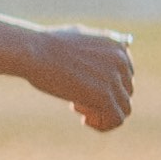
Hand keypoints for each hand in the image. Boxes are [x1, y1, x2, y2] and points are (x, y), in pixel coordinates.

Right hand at [12, 21, 137, 132]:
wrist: (34, 52)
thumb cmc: (48, 44)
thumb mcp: (82, 35)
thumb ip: (104, 42)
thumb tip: (126, 40)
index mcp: (117, 46)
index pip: (126, 75)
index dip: (104, 85)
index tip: (82, 86)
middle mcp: (121, 60)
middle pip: (125, 92)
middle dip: (103, 99)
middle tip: (77, 100)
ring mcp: (114, 79)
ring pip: (124, 108)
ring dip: (103, 113)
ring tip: (80, 110)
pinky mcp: (105, 96)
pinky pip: (116, 119)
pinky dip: (103, 124)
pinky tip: (84, 120)